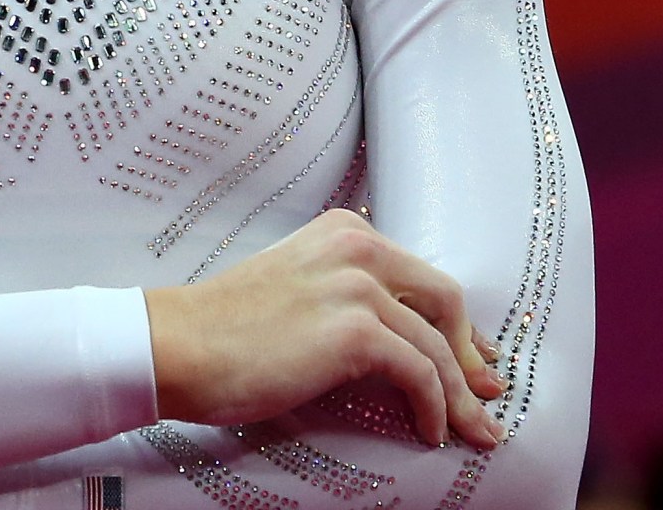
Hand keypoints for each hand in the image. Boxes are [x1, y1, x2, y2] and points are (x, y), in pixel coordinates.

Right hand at [146, 208, 507, 450]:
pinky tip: (430, 430)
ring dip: (459, 396)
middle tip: (485, 389)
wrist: (178, 344)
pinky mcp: (355, 334)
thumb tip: (400, 343)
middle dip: (470, 353)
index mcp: (342, 232)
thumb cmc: (223, 327)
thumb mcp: (293, 287)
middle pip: (444, 301)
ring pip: (437, 346)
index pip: (420, 274)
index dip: (455, 320)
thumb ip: (343, 296)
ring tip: (470, 429)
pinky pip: (419, 374)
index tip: (473, 353)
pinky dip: (434, 407)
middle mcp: (356, 249)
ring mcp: (357, 288)